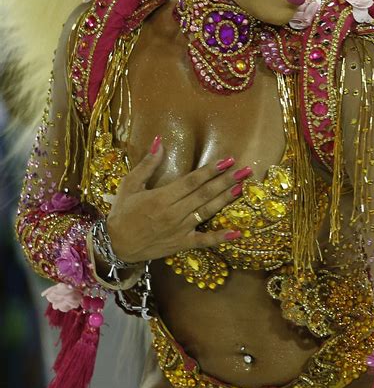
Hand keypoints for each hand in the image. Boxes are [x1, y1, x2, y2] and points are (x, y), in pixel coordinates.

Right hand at [106, 137, 250, 262]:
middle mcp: (173, 213)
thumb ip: (147, 164)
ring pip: (207, 212)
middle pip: (204, 194)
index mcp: (162, 197)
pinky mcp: (181, 244)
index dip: (211, 170)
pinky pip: (203, 241)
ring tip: (241, 188)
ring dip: (226, 200)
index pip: (192, 181)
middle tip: (244, 170)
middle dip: (226, 181)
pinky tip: (236, 232)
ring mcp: (179, 230)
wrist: (116, 245)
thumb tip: (159, 141)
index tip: (227, 159)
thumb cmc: (122, 212)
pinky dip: (220, 237)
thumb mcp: (130, 185)